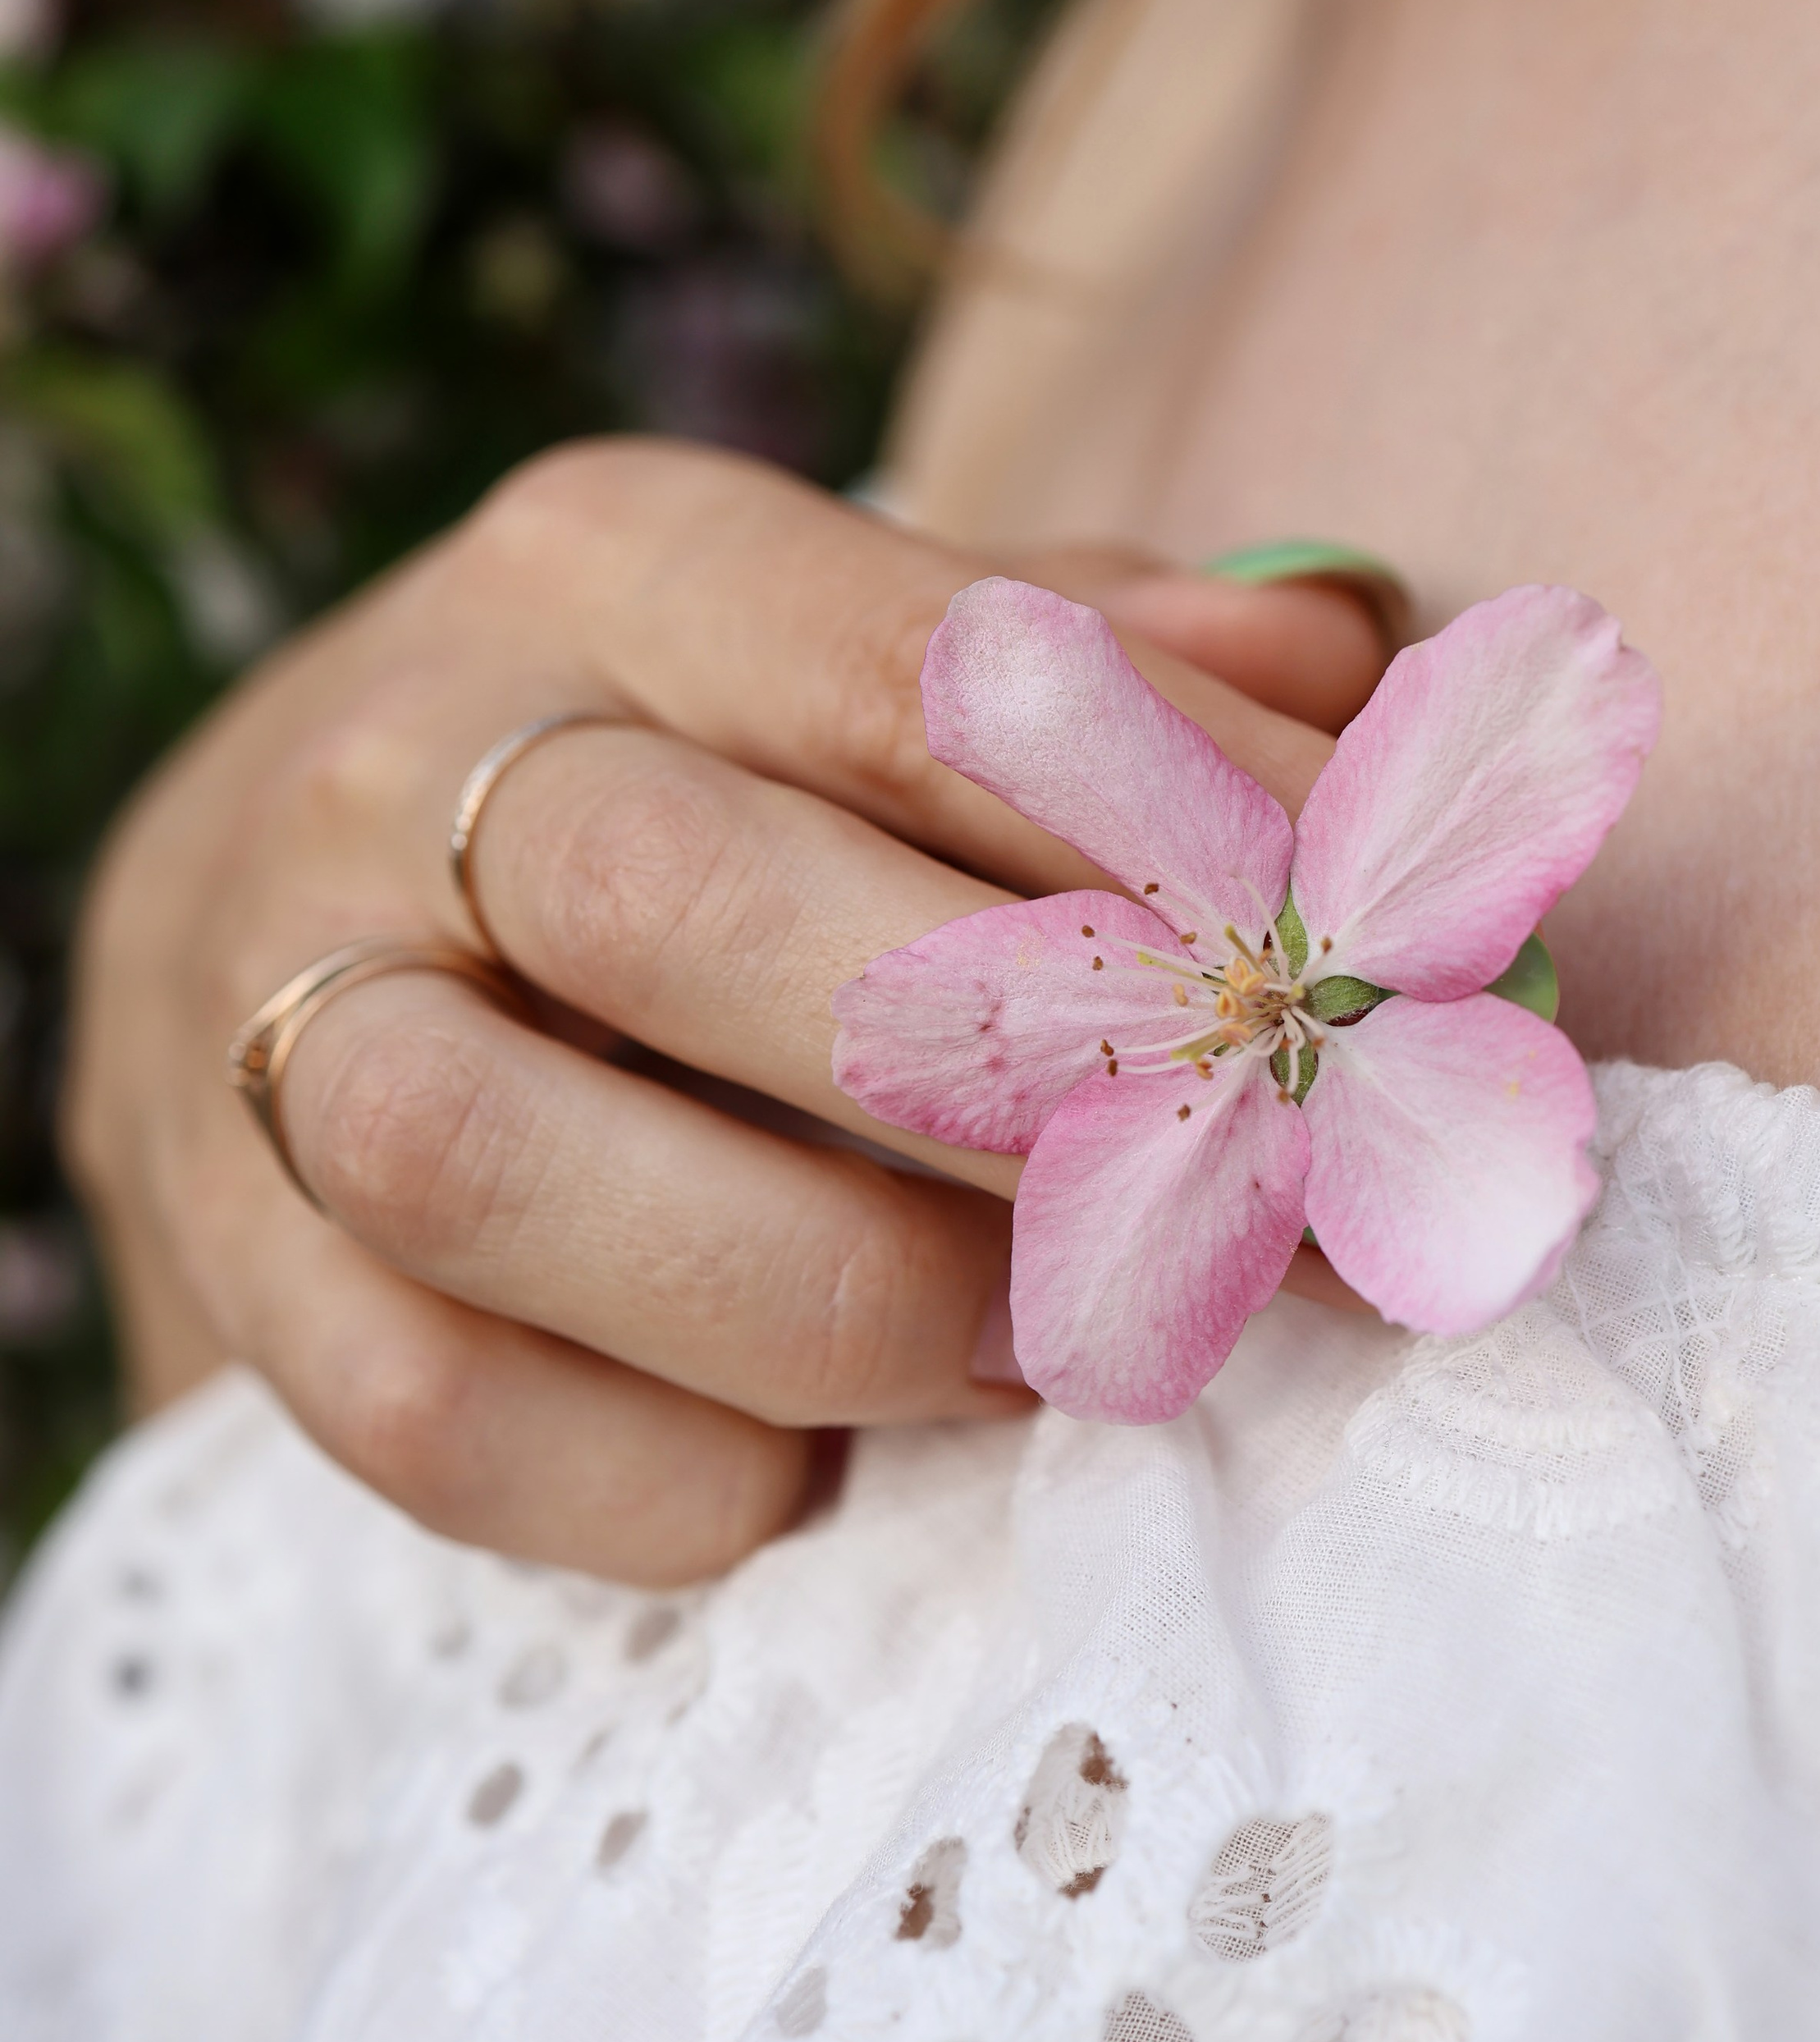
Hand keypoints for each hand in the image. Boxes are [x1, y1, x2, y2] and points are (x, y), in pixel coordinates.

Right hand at [63, 444, 1390, 1583]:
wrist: (287, 885)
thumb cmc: (691, 773)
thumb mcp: (874, 653)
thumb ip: (1097, 663)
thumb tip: (1347, 691)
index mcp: (614, 564)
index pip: (909, 675)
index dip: (1172, 838)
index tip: (1371, 977)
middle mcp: (403, 757)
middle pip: (676, 903)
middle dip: (1003, 1088)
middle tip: (1246, 1206)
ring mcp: (270, 1008)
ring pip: (493, 1161)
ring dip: (826, 1294)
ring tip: (1034, 1348)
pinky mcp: (227, 1255)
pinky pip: (429, 1413)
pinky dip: (661, 1477)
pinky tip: (811, 1467)